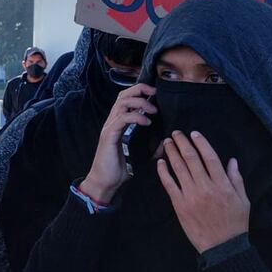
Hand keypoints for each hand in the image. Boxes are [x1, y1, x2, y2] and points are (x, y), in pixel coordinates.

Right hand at [81, 83, 156, 203]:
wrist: (105, 181)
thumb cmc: (119, 168)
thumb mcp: (140, 155)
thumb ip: (151, 146)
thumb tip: (166, 142)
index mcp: (118, 123)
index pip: (126, 98)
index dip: (139, 91)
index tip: (155, 93)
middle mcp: (112, 121)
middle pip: (123, 95)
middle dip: (140, 90)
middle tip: (155, 94)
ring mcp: (110, 127)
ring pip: (122, 103)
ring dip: (140, 103)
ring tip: (153, 110)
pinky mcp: (109, 135)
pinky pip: (122, 119)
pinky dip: (136, 116)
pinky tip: (146, 122)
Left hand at [157, 131, 250, 252]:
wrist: (222, 246)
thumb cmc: (235, 223)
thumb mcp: (243, 201)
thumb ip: (236, 179)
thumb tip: (232, 160)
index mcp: (223, 185)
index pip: (210, 158)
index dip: (201, 143)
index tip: (194, 133)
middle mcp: (206, 187)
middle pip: (191, 159)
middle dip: (182, 143)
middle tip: (176, 133)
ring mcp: (191, 196)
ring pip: (179, 169)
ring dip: (172, 153)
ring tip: (167, 142)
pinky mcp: (179, 205)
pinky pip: (169, 185)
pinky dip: (163, 172)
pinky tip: (160, 162)